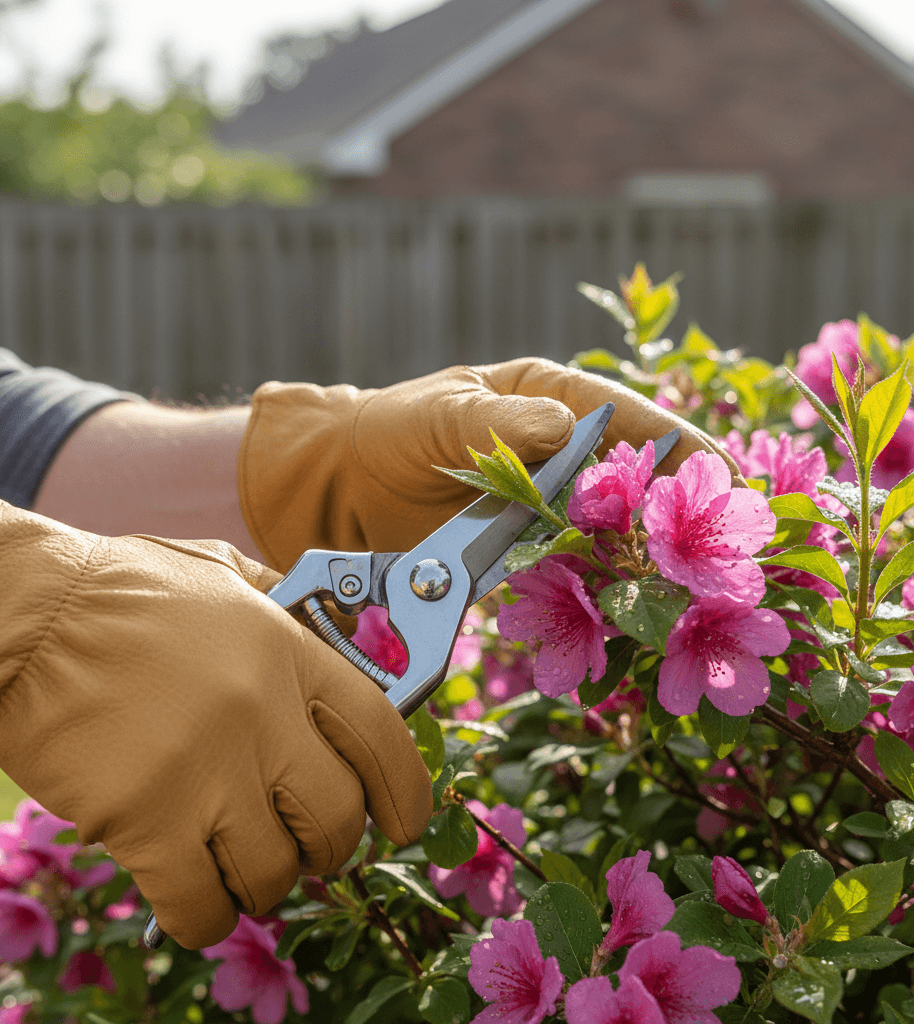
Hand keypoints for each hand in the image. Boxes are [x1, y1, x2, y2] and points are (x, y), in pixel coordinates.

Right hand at [0, 468, 430, 947]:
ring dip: (262, 880)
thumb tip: (342, 632)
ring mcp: (207, 771)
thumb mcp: (221, 574)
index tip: (405, 821)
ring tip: (234, 859)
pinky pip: (204, 908)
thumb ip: (285, 606)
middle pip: (337, 818)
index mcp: (288, 652)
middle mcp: (262, 714)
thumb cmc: (121, 594)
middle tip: (305, 844)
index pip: (381, 736)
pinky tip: (194, 894)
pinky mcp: (146, 822)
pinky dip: (207, 915)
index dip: (406, 790)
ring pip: (275, 873)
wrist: (21, 619)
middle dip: (330, 847)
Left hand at [240, 357, 743, 570]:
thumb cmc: (394, 430)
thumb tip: (560, 428)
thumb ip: (497, 423)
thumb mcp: (442, 414)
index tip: (721, 472)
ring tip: (691, 583)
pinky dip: (601, 588)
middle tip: (721, 542)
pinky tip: (630, 606)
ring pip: (613, 532)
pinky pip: (575, 571)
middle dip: (677, 509)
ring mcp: (549, 508)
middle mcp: (563, 455)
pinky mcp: (530, 556)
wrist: (346, 487)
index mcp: (552, 401)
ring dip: (648, 556)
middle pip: (636, 482)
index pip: (629, 418)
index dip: (679, 444)